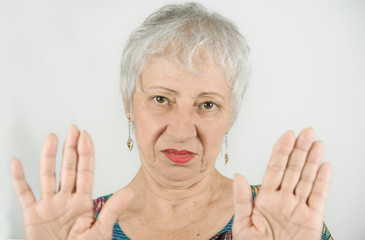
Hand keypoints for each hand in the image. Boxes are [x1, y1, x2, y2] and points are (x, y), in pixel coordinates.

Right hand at [11, 125, 132, 239]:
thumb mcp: (100, 232)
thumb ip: (112, 210)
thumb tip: (130, 192)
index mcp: (83, 202)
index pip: (86, 172)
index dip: (86, 153)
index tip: (86, 136)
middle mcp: (66, 199)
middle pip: (69, 168)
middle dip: (71, 148)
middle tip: (73, 130)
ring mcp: (49, 205)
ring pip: (48, 175)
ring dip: (49, 156)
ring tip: (51, 138)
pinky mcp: (33, 214)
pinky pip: (24, 193)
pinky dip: (19, 179)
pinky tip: (17, 163)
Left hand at [232, 128, 331, 239]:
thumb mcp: (243, 225)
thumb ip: (241, 199)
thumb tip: (238, 176)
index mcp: (265, 198)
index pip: (274, 169)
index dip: (281, 151)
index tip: (287, 136)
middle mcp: (282, 199)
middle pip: (292, 169)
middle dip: (300, 150)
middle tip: (307, 132)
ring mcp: (298, 207)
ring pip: (306, 178)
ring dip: (312, 161)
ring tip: (317, 143)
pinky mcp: (311, 219)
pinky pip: (318, 196)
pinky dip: (323, 182)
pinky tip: (325, 167)